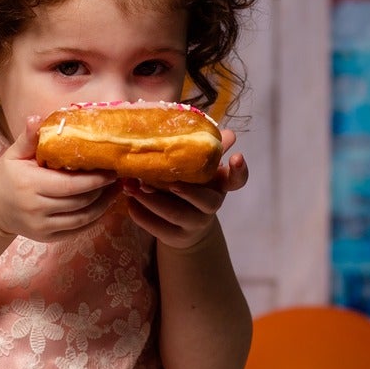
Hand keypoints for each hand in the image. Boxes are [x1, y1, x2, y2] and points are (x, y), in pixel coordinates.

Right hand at [0, 117, 119, 243]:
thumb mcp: (14, 155)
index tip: (111, 169)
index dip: (95, 179)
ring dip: (103, 205)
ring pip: (83, 218)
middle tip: (118, 177)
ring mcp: (43, 226)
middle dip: (103, 190)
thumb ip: (28, 138)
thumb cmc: (6, 177)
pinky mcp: (47, 238)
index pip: (71, 185)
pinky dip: (94, 218)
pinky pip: (78, 230)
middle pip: (81, 202)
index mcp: (30, 185)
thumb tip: (37, 118)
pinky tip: (103, 205)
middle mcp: (37, 208)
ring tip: (115, 190)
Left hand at [122, 129, 247, 251]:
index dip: (239, 169)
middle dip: (182, 189)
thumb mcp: (200, 170)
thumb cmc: (192, 188)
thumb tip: (226, 131)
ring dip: (151, 200)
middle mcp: (212, 206)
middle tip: (157, 176)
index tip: (237, 156)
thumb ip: (207, 152)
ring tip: (132, 186)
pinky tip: (129, 202)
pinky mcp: (176, 237)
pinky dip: (142, 215)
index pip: (237, 179)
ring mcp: (195, 224)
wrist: (186, 228)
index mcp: (219, 186)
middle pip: (203, 200)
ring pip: (175, 214)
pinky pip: (158, 228)